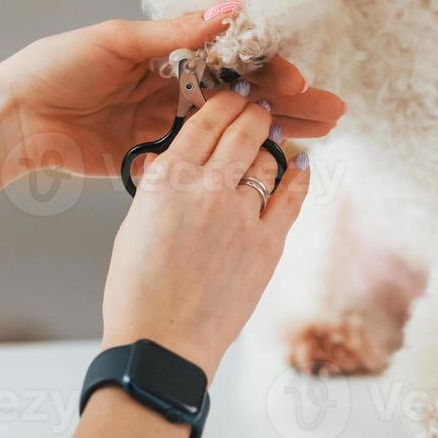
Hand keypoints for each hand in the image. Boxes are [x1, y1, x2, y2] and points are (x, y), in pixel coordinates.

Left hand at [0, 4, 344, 178]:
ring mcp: (164, 124)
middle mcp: (171, 87)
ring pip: (232, 128)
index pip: (231, 57)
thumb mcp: (116, 41)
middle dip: (289, 103)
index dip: (267, 68)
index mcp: (165, 52)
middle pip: (242, 95)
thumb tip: (231, 6)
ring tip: (323, 138)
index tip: (299, 79)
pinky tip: (275, 166)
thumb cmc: (54, 66)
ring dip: (277, 132)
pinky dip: (238, 161)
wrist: (12, 119)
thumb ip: (176, 33)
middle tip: (334, 113)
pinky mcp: (152, 158)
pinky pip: (203, 157)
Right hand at [99, 92, 310, 377]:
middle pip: (239, 131)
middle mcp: (205, 187)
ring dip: (272, 141)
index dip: (221, 103)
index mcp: (166, 179)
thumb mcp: (135, 223)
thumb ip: (160, 187)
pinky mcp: (266, 244)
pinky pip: (290, 197)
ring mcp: (240, 214)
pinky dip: (298, 176)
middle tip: (259, 105)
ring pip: (265, 159)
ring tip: (275, 131)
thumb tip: (179, 163)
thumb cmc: (137, 290)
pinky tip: (302, 165)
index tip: (230, 95)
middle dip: (252, 112)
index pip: (202, 122)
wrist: (161, 342)